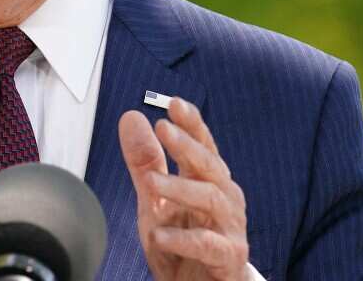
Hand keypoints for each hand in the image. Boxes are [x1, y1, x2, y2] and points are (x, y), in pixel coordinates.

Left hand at [118, 98, 248, 280]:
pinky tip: (161, 234)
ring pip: (212, 200)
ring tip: (151, 185)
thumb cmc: (181, 246)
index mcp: (208, 183)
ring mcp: (230, 229)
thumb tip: (133, 117)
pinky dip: (185, 239)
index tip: (174, 104)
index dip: (192, 124)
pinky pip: (209, 245)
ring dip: (181, 189)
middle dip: (188, 145)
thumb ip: (145, 162)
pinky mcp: (228, 259)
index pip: (203, 146)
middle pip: (210, 166)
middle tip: (164, 129)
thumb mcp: (155, 201)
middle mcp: (225, 201)